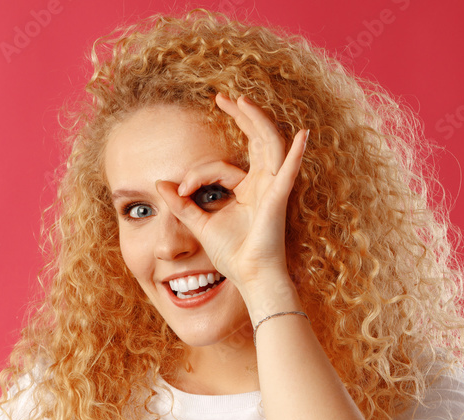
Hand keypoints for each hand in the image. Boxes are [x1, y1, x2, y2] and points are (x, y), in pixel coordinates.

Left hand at [154, 92, 307, 289]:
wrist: (249, 277)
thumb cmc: (232, 255)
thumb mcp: (199, 223)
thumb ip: (181, 204)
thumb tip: (160, 184)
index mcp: (247, 189)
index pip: (221, 166)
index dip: (197, 173)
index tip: (181, 189)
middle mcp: (263, 184)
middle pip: (256, 139)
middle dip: (240, 116)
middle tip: (222, 97)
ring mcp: (273, 189)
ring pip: (269, 145)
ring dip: (257, 120)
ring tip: (241, 101)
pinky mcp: (278, 200)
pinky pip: (289, 172)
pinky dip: (297, 154)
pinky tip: (303, 135)